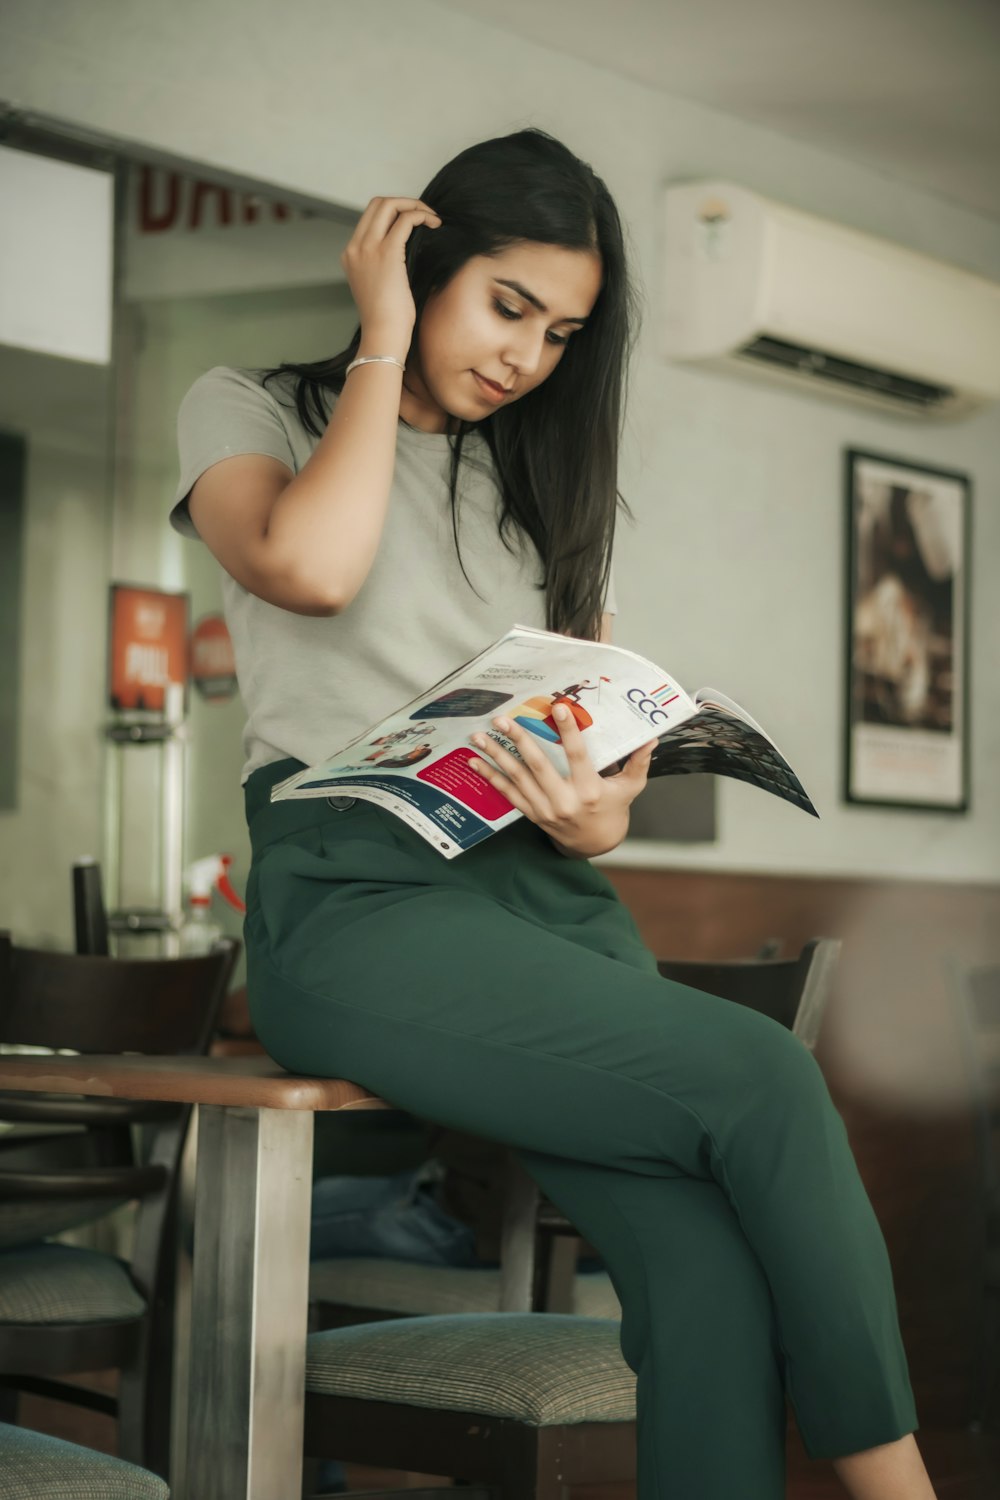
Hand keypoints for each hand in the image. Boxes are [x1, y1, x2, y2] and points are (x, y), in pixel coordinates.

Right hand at [341, 196, 441, 351]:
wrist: (383, 336)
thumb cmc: (387, 320)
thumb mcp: (379, 287)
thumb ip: (384, 265)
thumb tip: (408, 251)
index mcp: (351, 255)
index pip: (370, 217)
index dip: (394, 212)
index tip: (413, 223)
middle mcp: (355, 247)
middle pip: (378, 203)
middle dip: (404, 203)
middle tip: (425, 215)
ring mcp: (368, 248)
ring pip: (390, 205)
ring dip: (414, 205)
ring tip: (432, 218)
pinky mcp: (387, 253)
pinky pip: (405, 219)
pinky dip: (421, 215)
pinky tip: (435, 224)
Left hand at [468, 707, 656, 859]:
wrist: (595, 844)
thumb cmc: (613, 810)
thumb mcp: (630, 788)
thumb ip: (639, 762)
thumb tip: (651, 737)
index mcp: (590, 791)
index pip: (577, 756)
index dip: (568, 732)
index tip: (558, 707)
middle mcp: (564, 801)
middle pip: (538, 766)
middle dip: (519, 740)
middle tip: (503, 719)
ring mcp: (545, 809)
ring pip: (517, 779)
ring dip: (496, 756)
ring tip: (480, 736)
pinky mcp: (532, 815)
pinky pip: (508, 794)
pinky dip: (490, 778)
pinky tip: (474, 762)